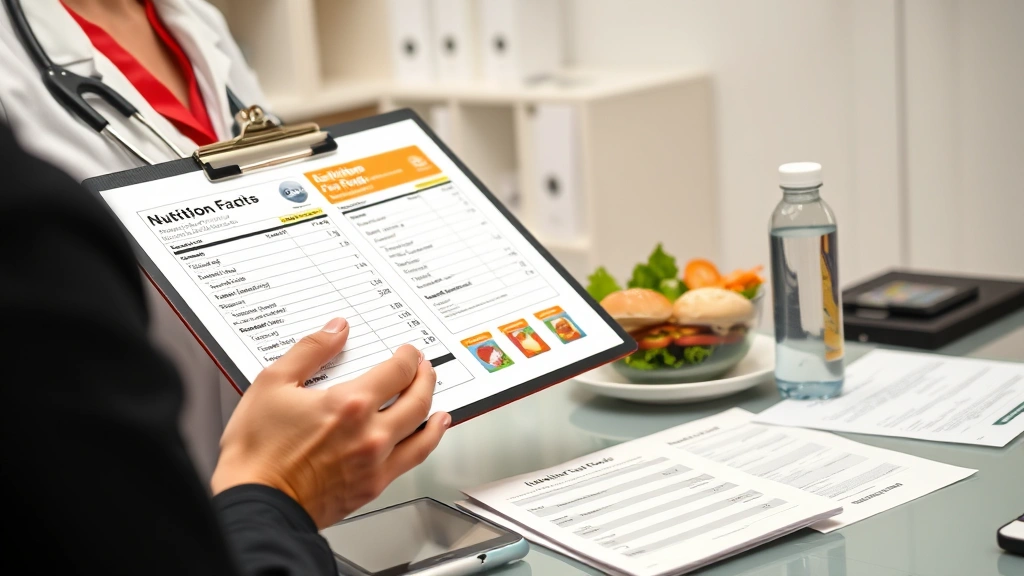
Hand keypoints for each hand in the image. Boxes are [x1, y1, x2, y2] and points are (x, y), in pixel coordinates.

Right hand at [210, 317, 450, 527]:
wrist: (256, 502)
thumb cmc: (258, 451)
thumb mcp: (273, 383)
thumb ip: (310, 350)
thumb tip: (336, 330)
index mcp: (350, 403)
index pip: (397, 371)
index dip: (408, 358)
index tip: (408, 353)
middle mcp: (371, 433)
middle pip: (418, 399)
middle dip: (425, 378)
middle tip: (425, 369)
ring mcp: (375, 462)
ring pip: (423, 432)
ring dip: (434, 411)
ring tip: (438, 403)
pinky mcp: (372, 486)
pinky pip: (412, 461)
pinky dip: (426, 443)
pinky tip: (426, 438)